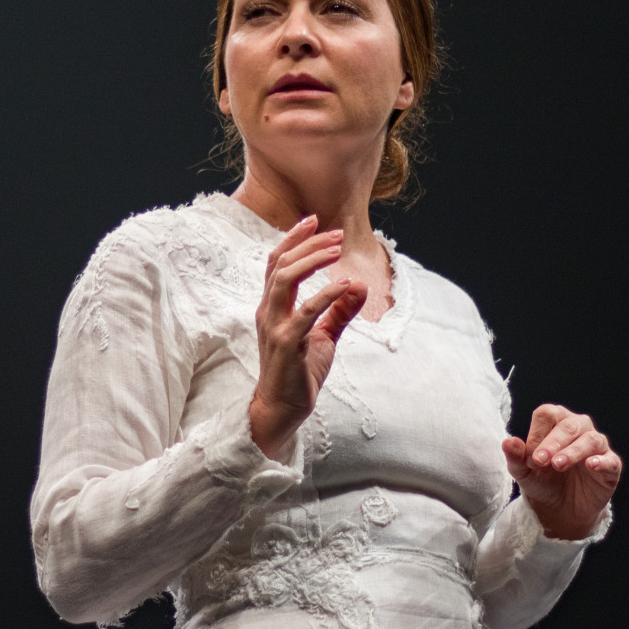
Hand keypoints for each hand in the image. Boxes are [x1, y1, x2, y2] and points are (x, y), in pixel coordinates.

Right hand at [247, 216, 367, 459]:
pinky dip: (325, 295)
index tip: (313, 220)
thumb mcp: (324, 337)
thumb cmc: (299, 372)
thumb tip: (360, 285)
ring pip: (285, 280)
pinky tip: (344, 285)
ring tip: (337, 250)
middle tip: (337, 233)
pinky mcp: (287, 344)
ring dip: (312, 260)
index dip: (293, 238)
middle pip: (280, 264)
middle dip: (308, 244)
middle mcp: (268, 312)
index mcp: (272, 307)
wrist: (283, 408)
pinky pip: (304, 312)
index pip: (276, 262)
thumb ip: (339, 311)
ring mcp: (274, 327)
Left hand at [502, 404, 620, 540]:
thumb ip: (516, 457)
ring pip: (590, 440)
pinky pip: (610, 460)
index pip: (547, 415)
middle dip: (553, 442)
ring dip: (573, 451)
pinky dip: (601, 462)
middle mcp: (579, 428)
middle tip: (540, 461)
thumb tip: (507, 442)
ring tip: (558, 465)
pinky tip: (591, 465)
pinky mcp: (611, 466)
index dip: (536, 434)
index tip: (530, 458)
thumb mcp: (523, 472)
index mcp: (556, 421)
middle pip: (569, 425)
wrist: (560, 509)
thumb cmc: (542, 481)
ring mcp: (597, 446)